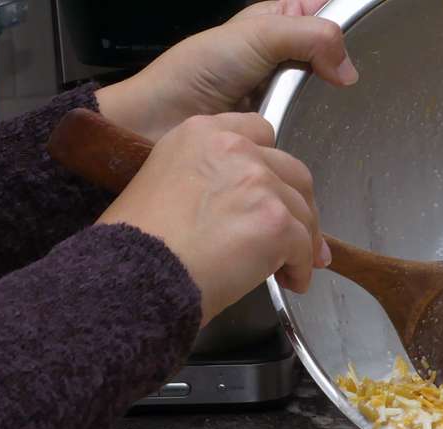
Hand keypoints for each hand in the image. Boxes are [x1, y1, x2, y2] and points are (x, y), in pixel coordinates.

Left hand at [95, 1, 356, 143]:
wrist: (162, 121)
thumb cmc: (195, 72)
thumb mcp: (257, 35)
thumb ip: (310, 37)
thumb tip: (348, 69)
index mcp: (277, 20)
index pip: (325, 11)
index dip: (340, 22)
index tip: (353, 41)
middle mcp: (281, 57)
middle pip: (330, 58)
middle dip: (333, 69)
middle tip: (330, 80)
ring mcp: (281, 95)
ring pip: (322, 97)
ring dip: (317, 105)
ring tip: (305, 108)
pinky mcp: (278, 129)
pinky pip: (306, 129)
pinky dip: (305, 132)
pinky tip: (299, 133)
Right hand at [97, 113, 327, 323]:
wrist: (137, 274)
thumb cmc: (139, 243)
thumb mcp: (163, 181)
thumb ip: (208, 177)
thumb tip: (242, 205)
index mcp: (202, 132)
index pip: (260, 133)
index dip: (271, 167)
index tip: (273, 191)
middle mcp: (234, 149)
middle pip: (292, 172)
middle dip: (298, 205)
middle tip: (297, 234)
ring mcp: (258, 183)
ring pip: (302, 211)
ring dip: (302, 240)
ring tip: (291, 267)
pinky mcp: (274, 221)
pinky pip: (304, 247)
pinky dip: (302, 268)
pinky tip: (291, 281)